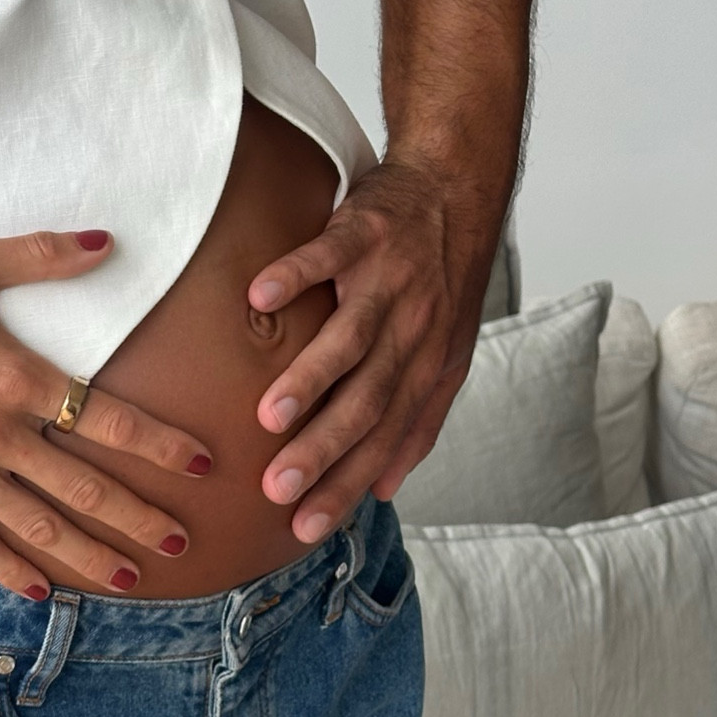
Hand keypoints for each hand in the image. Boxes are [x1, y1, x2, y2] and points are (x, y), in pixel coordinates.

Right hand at [0, 230, 211, 598]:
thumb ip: (45, 255)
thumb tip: (108, 240)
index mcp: (19, 379)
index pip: (111, 420)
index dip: (162, 446)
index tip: (202, 465)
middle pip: (87, 486)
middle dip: (140, 517)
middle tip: (181, 542)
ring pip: (39, 523)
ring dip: (88, 554)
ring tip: (129, 577)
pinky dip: (10, 567)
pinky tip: (39, 590)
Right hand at [245, 157, 505, 541]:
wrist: (456, 189)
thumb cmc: (441, 282)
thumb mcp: (445, 358)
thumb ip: (417, 423)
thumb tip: (387, 489)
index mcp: (427, 367)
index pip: (386, 439)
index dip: (347, 485)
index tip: (305, 527)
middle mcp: (413, 330)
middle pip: (369, 400)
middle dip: (325, 449)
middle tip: (278, 489)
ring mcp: (389, 280)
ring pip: (352, 337)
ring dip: (311, 377)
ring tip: (269, 417)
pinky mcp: (365, 231)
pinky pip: (328, 255)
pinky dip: (296, 273)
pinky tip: (260, 296)